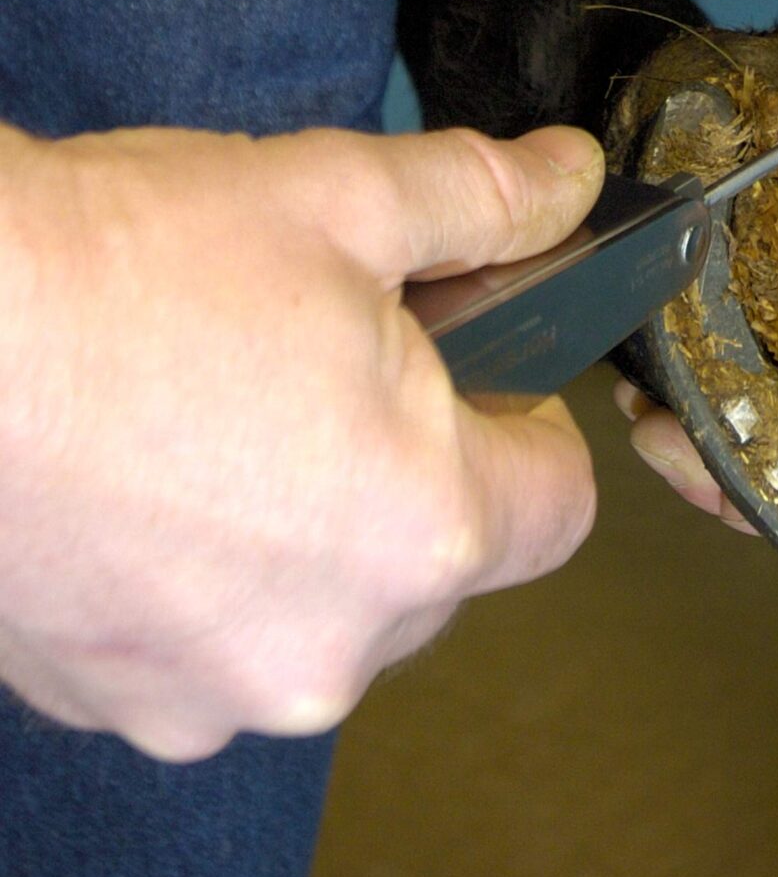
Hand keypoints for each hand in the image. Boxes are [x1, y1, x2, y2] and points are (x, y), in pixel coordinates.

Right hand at [0, 117, 604, 759]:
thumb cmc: (135, 266)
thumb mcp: (347, 195)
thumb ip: (488, 200)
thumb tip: (571, 179)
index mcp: (423, 530)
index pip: (560, 505)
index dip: (532, 417)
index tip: (480, 361)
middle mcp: (327, 649)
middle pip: (436, 564)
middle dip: (408, 464)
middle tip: (329, 358)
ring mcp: (207, 692)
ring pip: (315, 609)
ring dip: (297, 528)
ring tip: (221, 407)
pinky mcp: (107, 697)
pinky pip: (201, 641)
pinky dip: (194, 573)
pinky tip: (142, 472)